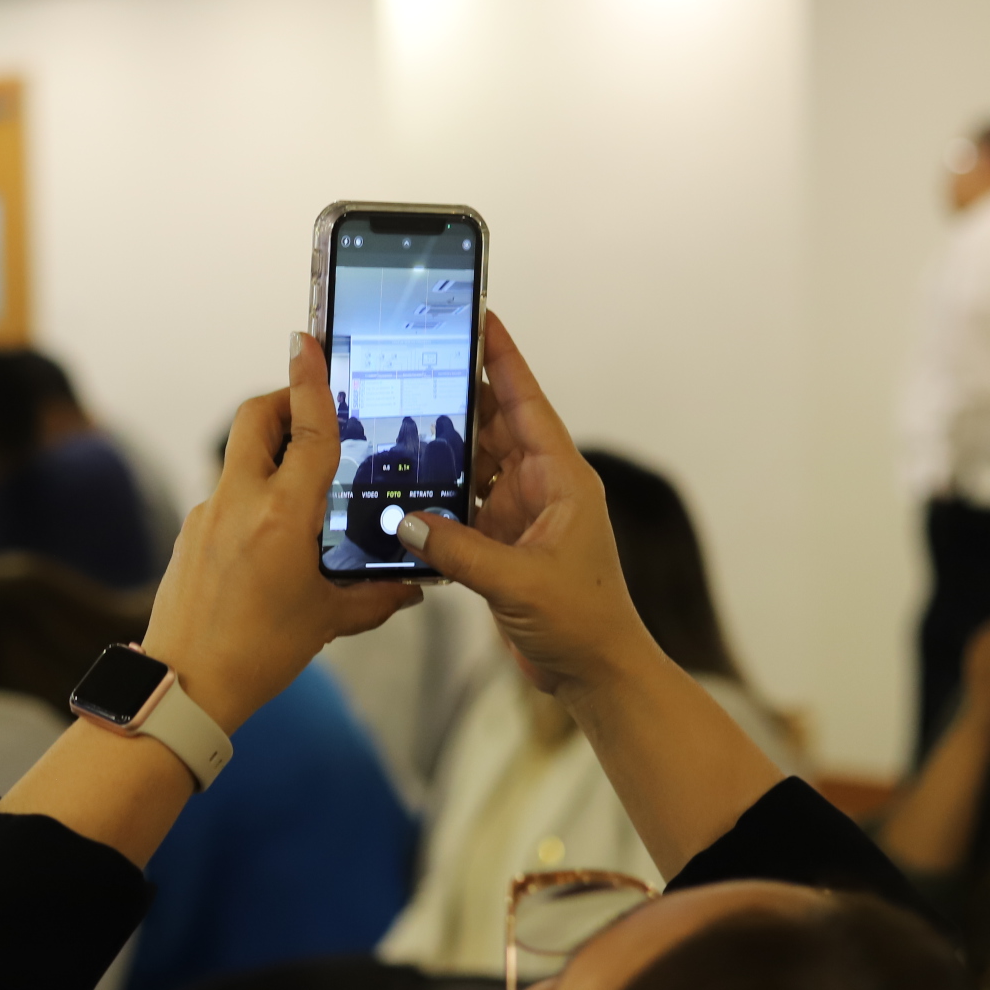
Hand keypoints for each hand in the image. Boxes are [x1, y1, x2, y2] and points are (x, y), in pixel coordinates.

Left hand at [140, 333, 421, 731]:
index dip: (311, 380)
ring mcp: (208, 514)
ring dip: (271, 450)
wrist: (183, 687)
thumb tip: (411, 587)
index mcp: (282, 515)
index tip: (308, 341)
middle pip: (256, 418)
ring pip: (240, 456)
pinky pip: (227, 494)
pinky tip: (275, 530)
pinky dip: (253, 492)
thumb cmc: (256, 655)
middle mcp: (240, 502)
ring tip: (307, 480)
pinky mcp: (190, 533)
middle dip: (284, 399)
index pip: (305, 429)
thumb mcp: (327, 621)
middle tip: (315, 407)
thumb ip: (375, 597)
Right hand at [394, 313, 658, 699]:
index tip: (480, 316)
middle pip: (494, 425)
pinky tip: (401, 490)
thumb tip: (405, 522)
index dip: (503, 359)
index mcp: (561, 479)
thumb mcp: (519, 583)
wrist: (595, 673)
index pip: (527, 403)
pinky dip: (435, 497)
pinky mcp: (501, 543)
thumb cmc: (582, 622)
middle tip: (412, 362)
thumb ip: (459, 551)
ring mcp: (520, 514)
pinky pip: (462, 505)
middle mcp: (541, 488)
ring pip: (475, 463)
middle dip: (458, 395)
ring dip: (442, 446)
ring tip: (394, 418)